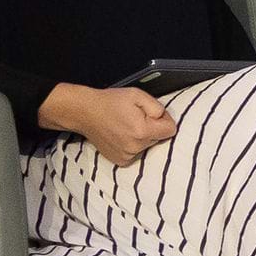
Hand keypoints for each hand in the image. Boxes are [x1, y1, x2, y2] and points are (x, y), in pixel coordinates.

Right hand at [42, 84, 176, 166]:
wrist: (85, 112)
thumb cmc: (110, 102)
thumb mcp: (138, 95)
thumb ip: (158, 107)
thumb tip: (164, 118)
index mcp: (142, 131)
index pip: (170, 130)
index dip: (164, 119)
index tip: (152, 114)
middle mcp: (135, 147)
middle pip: (159, 138)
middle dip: (152, 128)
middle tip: (135, 117)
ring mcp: (127, 156)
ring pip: (148, 146)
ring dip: (142, 136)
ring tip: (126, 125)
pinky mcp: (120, 160)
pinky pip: (137, 152)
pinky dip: (133, 144)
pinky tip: (121, 135)